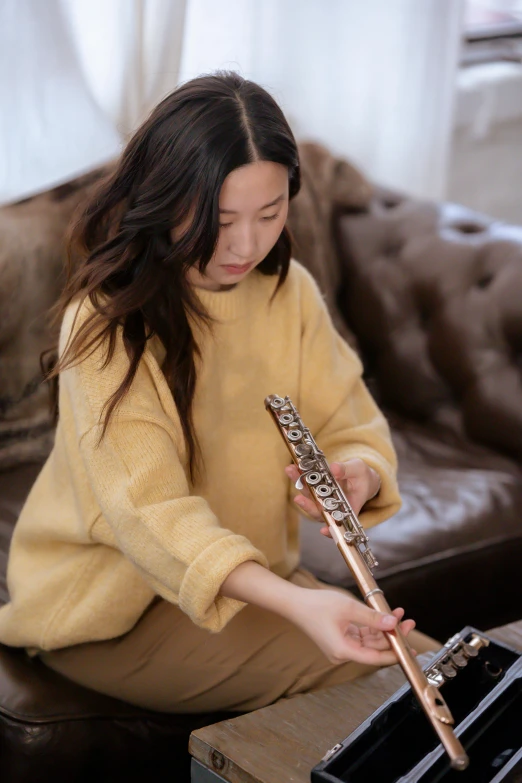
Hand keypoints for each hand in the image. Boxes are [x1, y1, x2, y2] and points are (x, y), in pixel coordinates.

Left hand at [285, 458, 379, 537]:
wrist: (358, 475)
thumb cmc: (361, 476)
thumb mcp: (358, 470)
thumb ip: (347, 470)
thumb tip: (334, 469)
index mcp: (348, 507)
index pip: (340, 522)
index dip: (331, 530)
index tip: (324, 530)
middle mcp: (333, 507)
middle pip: (319, 511)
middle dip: (308, 505)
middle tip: (298, 499)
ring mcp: (322, 499)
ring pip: (309, 497)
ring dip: (299, 484)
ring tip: (291, 471)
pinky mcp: (316, 490)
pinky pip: (306, 486)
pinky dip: (299, 477)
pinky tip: (293, 467)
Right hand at [293, 589, 415, 665]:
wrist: (295, 603)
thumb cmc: (315, 605)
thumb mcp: (348, 608)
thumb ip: (372, 617)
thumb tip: (393, 623)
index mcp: (343, 651)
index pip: (375, 658)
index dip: (394, 653)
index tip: (409, 647)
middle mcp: (342, 653)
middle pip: (374, 649)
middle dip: (392, 635)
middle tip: (408, 623)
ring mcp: (341, 647)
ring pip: (369, 641)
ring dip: (383, 628)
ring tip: (398, 615)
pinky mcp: (340, 639)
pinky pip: (361, 635)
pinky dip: (373, 626)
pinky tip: (383, 615)